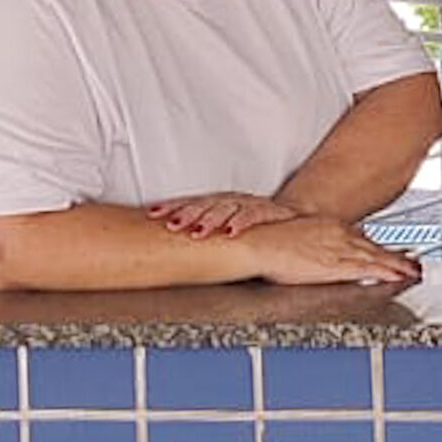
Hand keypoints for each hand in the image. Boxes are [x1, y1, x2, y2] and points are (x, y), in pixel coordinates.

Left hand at [146, 192, 299, 238]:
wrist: (289, 218)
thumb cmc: (250, 225)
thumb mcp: (223, 224)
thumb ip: (201, 229)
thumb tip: (166, 242)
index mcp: (215, 202)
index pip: (189, 202)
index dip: (170, 206)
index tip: (152, 214)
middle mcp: (229, 200)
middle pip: (204, 204)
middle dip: (186, 214)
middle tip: (172, 225)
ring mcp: (248, 203)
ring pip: (225, 208)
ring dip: (210, 220)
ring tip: (198, 232)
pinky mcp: (267, 211)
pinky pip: (253, 215)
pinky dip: (242, 223)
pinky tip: (232, 232)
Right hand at [242, 216, 420, 285]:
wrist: (261, 242)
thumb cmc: (272, 239)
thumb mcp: (301, 231)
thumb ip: (318, 238)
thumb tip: (326, 244)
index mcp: (331, 226)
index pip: (363, 239)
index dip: (380, 248)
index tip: (394, 254)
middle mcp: (340, 235)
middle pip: (374, 248)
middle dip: (396, 257)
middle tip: (413, 263)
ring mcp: (339, 250)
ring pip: (376, 258)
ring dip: (397, 266)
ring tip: (412, 272)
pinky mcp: (335, 266)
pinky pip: (367, 270)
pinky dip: (384, 273)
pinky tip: (396, 278)